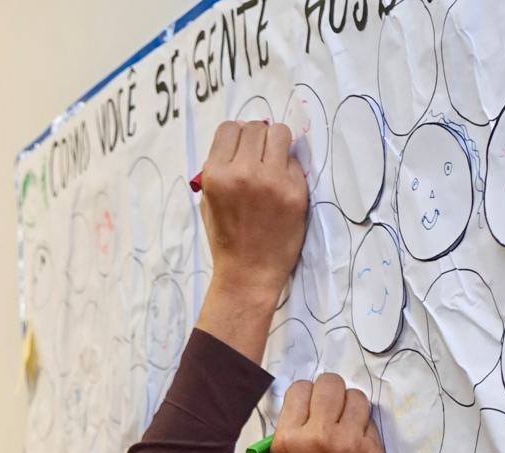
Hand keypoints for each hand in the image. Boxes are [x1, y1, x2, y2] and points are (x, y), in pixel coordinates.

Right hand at [199, 120, 307, 304]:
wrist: (248, 272)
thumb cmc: (226, 238)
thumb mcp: (209, 201)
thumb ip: (221, 169)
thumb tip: (241, 138)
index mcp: (216, 175)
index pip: (229, 128)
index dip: (236, 136)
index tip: (241, 149)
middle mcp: (243, 172)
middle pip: (256, 128)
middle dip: (257, 139)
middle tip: (259, 158)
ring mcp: (272, 181)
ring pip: (280, 134)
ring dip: (276, 145)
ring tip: (273, 164)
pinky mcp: (296, 191)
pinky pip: (295, 162)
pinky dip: (288, 169)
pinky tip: (282, 188)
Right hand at [270, 374, 383, 452]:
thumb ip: (293, 431)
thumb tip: (310, 406)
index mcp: (289, 438)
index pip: (301, 389)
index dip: (306, 395)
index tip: (310, 405)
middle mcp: (320, 435)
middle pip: (332, 384)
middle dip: (331, 392)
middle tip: (331, 409)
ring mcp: (351, 444)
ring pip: (358, 398)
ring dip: (351, 407)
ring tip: (346, 427)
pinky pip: (371, 425)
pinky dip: (364, 431)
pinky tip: (356, 449)